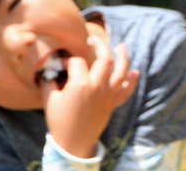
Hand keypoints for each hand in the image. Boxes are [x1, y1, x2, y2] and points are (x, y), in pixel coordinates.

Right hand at [42, 36, 138, 158]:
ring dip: (124, 57)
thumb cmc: (59, 121)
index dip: (69, 60)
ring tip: (122, 46)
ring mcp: (107, 95)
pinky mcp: (112, 104)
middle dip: (100, 45)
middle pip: (105, 59)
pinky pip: (127, 91)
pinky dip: (133, 81)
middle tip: (93, 40)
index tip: (62, 66)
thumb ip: (50, 81)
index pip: (78, 62)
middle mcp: (97, 87)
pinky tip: (136, 71)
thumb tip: (50, 68)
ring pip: (121, 72)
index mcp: (80, 84)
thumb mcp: (50, 99)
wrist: (73, 144)